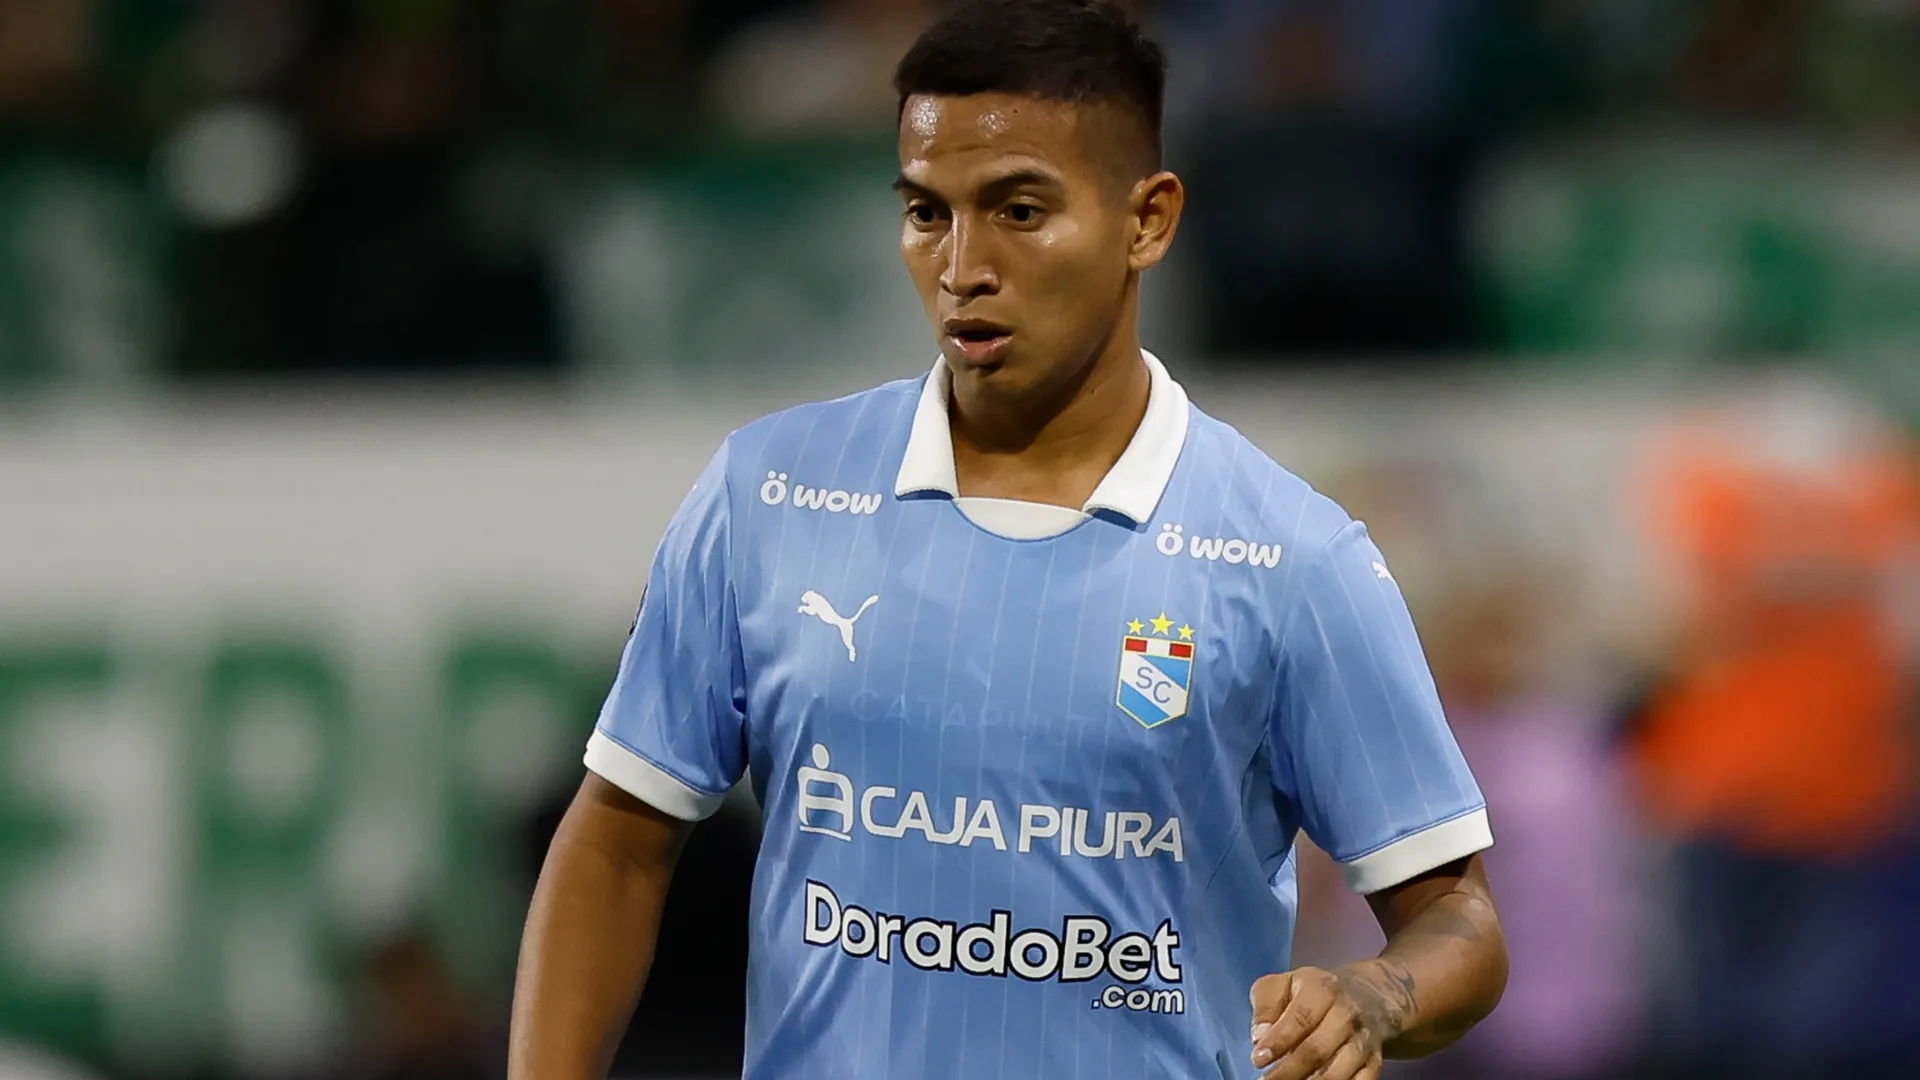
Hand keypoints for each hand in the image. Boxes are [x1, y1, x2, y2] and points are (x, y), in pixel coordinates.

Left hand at [1248, 964, 1407, 1079]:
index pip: (1301, 1018)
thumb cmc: (1311, 992)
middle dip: (1289, 1071)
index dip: (1279, 1041)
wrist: (1367, 995)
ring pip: (1339, 1071)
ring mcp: (1363, 1040)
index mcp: (1322, 990)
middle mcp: (1347, 1015)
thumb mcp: (1283, 984)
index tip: (1258, 1059)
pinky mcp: (1374, 1062)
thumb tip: (1259, 1036)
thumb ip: (1266, 1005)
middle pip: (1318, 1049)